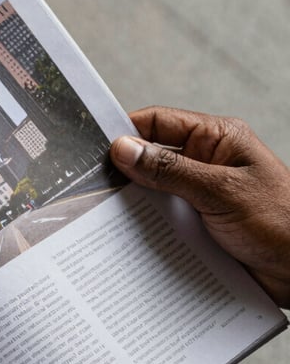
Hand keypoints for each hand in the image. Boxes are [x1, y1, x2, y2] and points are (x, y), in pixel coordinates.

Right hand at [110, 106, 289, 307]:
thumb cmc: (281, 223)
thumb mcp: (221, 191)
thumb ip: (170, 170)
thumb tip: (124, 149)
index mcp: (216, 140)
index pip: (158, 123)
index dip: (125, 131)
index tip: (93, 147)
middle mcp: (204, 164)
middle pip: (149, 159)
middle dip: (123, 173)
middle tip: (91, 187)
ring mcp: (198, 196)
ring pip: (150, 193)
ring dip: (132, 206)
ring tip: (102, 216)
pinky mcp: (195, 226)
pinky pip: (160, 221)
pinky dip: (143, 229)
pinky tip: (127, 240)